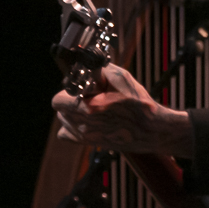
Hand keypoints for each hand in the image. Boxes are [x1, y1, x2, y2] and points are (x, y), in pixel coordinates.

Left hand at [52, 64, 194, 157]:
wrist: (150, 129)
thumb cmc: (138, 103)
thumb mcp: (120, 78)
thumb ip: (98, 70)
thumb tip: (85, 64)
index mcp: (87, 109)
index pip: (58, 100)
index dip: (68, 91)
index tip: (81, 88)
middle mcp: (82, 125)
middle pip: (59, 109)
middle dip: (70, 99)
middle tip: (87, 95)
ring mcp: (85, 136)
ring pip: (64, 121)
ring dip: (71, 112)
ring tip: (91, 107)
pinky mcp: (90, 143)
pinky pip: (67, 135)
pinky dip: (72, 126)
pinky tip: (86, 120)